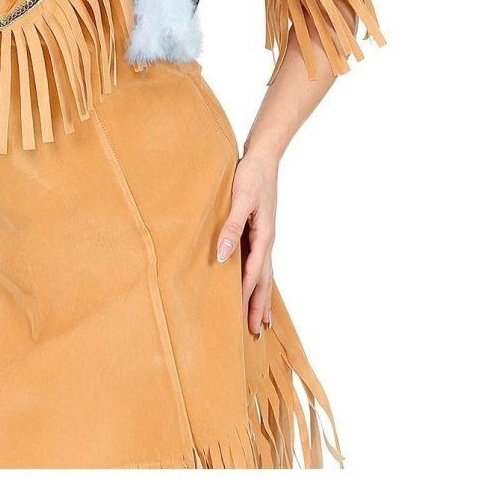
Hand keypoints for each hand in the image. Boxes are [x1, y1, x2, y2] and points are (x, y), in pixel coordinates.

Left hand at [215, 151, 278, 336]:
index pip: (254, 274)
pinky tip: (254, 284)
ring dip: (262, 296)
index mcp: (264, 237)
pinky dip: (259, 279)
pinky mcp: (259, 231)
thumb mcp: (240, 199)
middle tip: (256, 332)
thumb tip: (223, 256)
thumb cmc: (251, 176)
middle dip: (259, 305)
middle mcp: (267, 241)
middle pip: (264, 280)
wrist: (263, 157)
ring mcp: (265, 237)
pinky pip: (260, 262)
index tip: (241, 319)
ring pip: (265, 274)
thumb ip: (231, 227)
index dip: (246, 296)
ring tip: (261, 320)